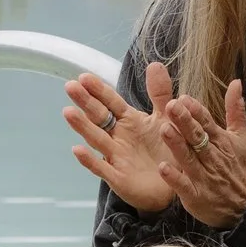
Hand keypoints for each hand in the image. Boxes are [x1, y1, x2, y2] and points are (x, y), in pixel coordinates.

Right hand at [64, 68, 173, 214]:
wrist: (177, 183)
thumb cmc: (168, 149)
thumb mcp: (167, 118)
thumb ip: (160, 93)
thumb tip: (155, 63)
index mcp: (129, 120)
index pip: (110, 102)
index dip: (99, 90)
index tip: (84, 76)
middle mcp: (118, 136)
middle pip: (99, 117)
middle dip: (85, 102)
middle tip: (70, 87)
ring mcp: (116, 156)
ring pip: (96, 139)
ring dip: (83, 126)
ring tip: (68, 112)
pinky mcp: (118, 177)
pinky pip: (102, 168)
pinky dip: (89, 160)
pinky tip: (77, 150)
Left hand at [150, 76, 245, 228]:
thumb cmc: (239, 170)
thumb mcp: (241, 139)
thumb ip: (236, 111)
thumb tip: (236, 82)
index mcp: (221, 142)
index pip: (207, 123)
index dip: (196, 111)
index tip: (183, 98)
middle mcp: (212, 157)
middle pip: (197, 138)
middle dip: (185, 122)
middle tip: (171, 106)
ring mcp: (204, 177)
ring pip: (188, 159)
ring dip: (177, 145)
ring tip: (164, 129)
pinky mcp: (196, 196)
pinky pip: (184, 186)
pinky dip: (174, 178)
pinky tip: (163, 167)